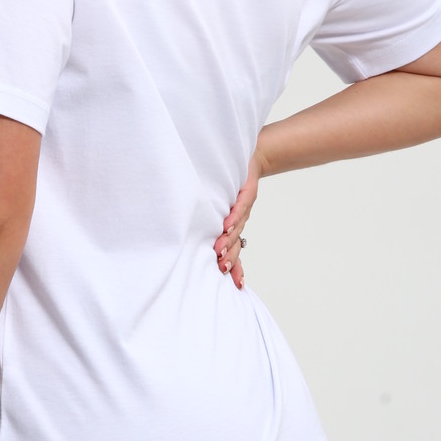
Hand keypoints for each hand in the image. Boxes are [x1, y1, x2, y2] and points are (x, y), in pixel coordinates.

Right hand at [214, 145, 262, 290]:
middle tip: (221, 270)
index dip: (236, 267)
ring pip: (236, 228)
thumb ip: (209, 219)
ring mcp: (244, 207)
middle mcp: (240, 220)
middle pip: (235, 243)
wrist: (253, 156)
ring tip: (219, 253)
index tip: (235, 284)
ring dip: (228, 241)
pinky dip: (233, 217)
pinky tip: (226, 226)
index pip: (234, 250)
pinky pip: (239, 207)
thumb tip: (187, 235)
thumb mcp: (219, 202)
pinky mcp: (247, 192)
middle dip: (229, 258)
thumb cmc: (231, 182)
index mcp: (234, 226)